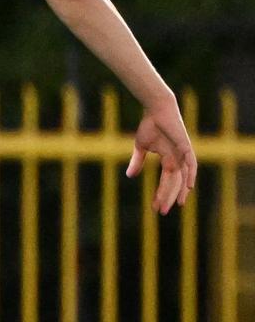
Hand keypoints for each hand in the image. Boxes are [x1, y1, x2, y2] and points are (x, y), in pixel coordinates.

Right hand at [127, 96, 197, 214]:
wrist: (156, 110)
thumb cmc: (149, 125)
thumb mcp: (140, 147)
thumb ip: (137, 161)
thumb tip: (130, 176)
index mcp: (168, 159)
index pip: (166, 181)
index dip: (160, 194)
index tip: (155, 207)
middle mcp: (178, 159)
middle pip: (175, 183)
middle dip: (168, 197)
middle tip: (162, 211)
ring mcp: (183, 153)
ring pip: (183, 177)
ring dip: (179, 192)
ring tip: (176, 205)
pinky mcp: (186, 147)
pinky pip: (191, 164)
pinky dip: (191, 175)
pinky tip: (188, 187)